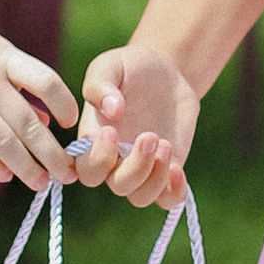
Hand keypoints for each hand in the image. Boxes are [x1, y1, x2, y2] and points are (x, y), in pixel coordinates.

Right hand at [0, 4, 78, 188]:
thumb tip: (46, 122)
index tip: (69, 124)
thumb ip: (19, 83)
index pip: (46, 81)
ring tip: (40, 183)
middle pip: (26, 122)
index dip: (64, 104)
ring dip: (25, 166)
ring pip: (1, 141)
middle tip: (67, 174)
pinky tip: (5, 175)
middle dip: (50, 153)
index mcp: (2, 56)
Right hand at [72, 42, 199, 207]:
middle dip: (134, 167)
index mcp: (93, 140)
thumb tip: (112, 110)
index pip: (85, 168)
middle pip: (116, 185)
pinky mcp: (169, 169)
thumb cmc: (129, 67)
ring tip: (165, 143)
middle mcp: (115, 161)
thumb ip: (101, 84)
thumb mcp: (110, 65)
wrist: (165, 71)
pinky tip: (177, 168)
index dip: (96, 159)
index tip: (111, 131)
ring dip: (154, 177)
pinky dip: (174, 192)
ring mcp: (143, 168)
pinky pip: (168, 198)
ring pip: (141, 196)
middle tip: (149, 135)